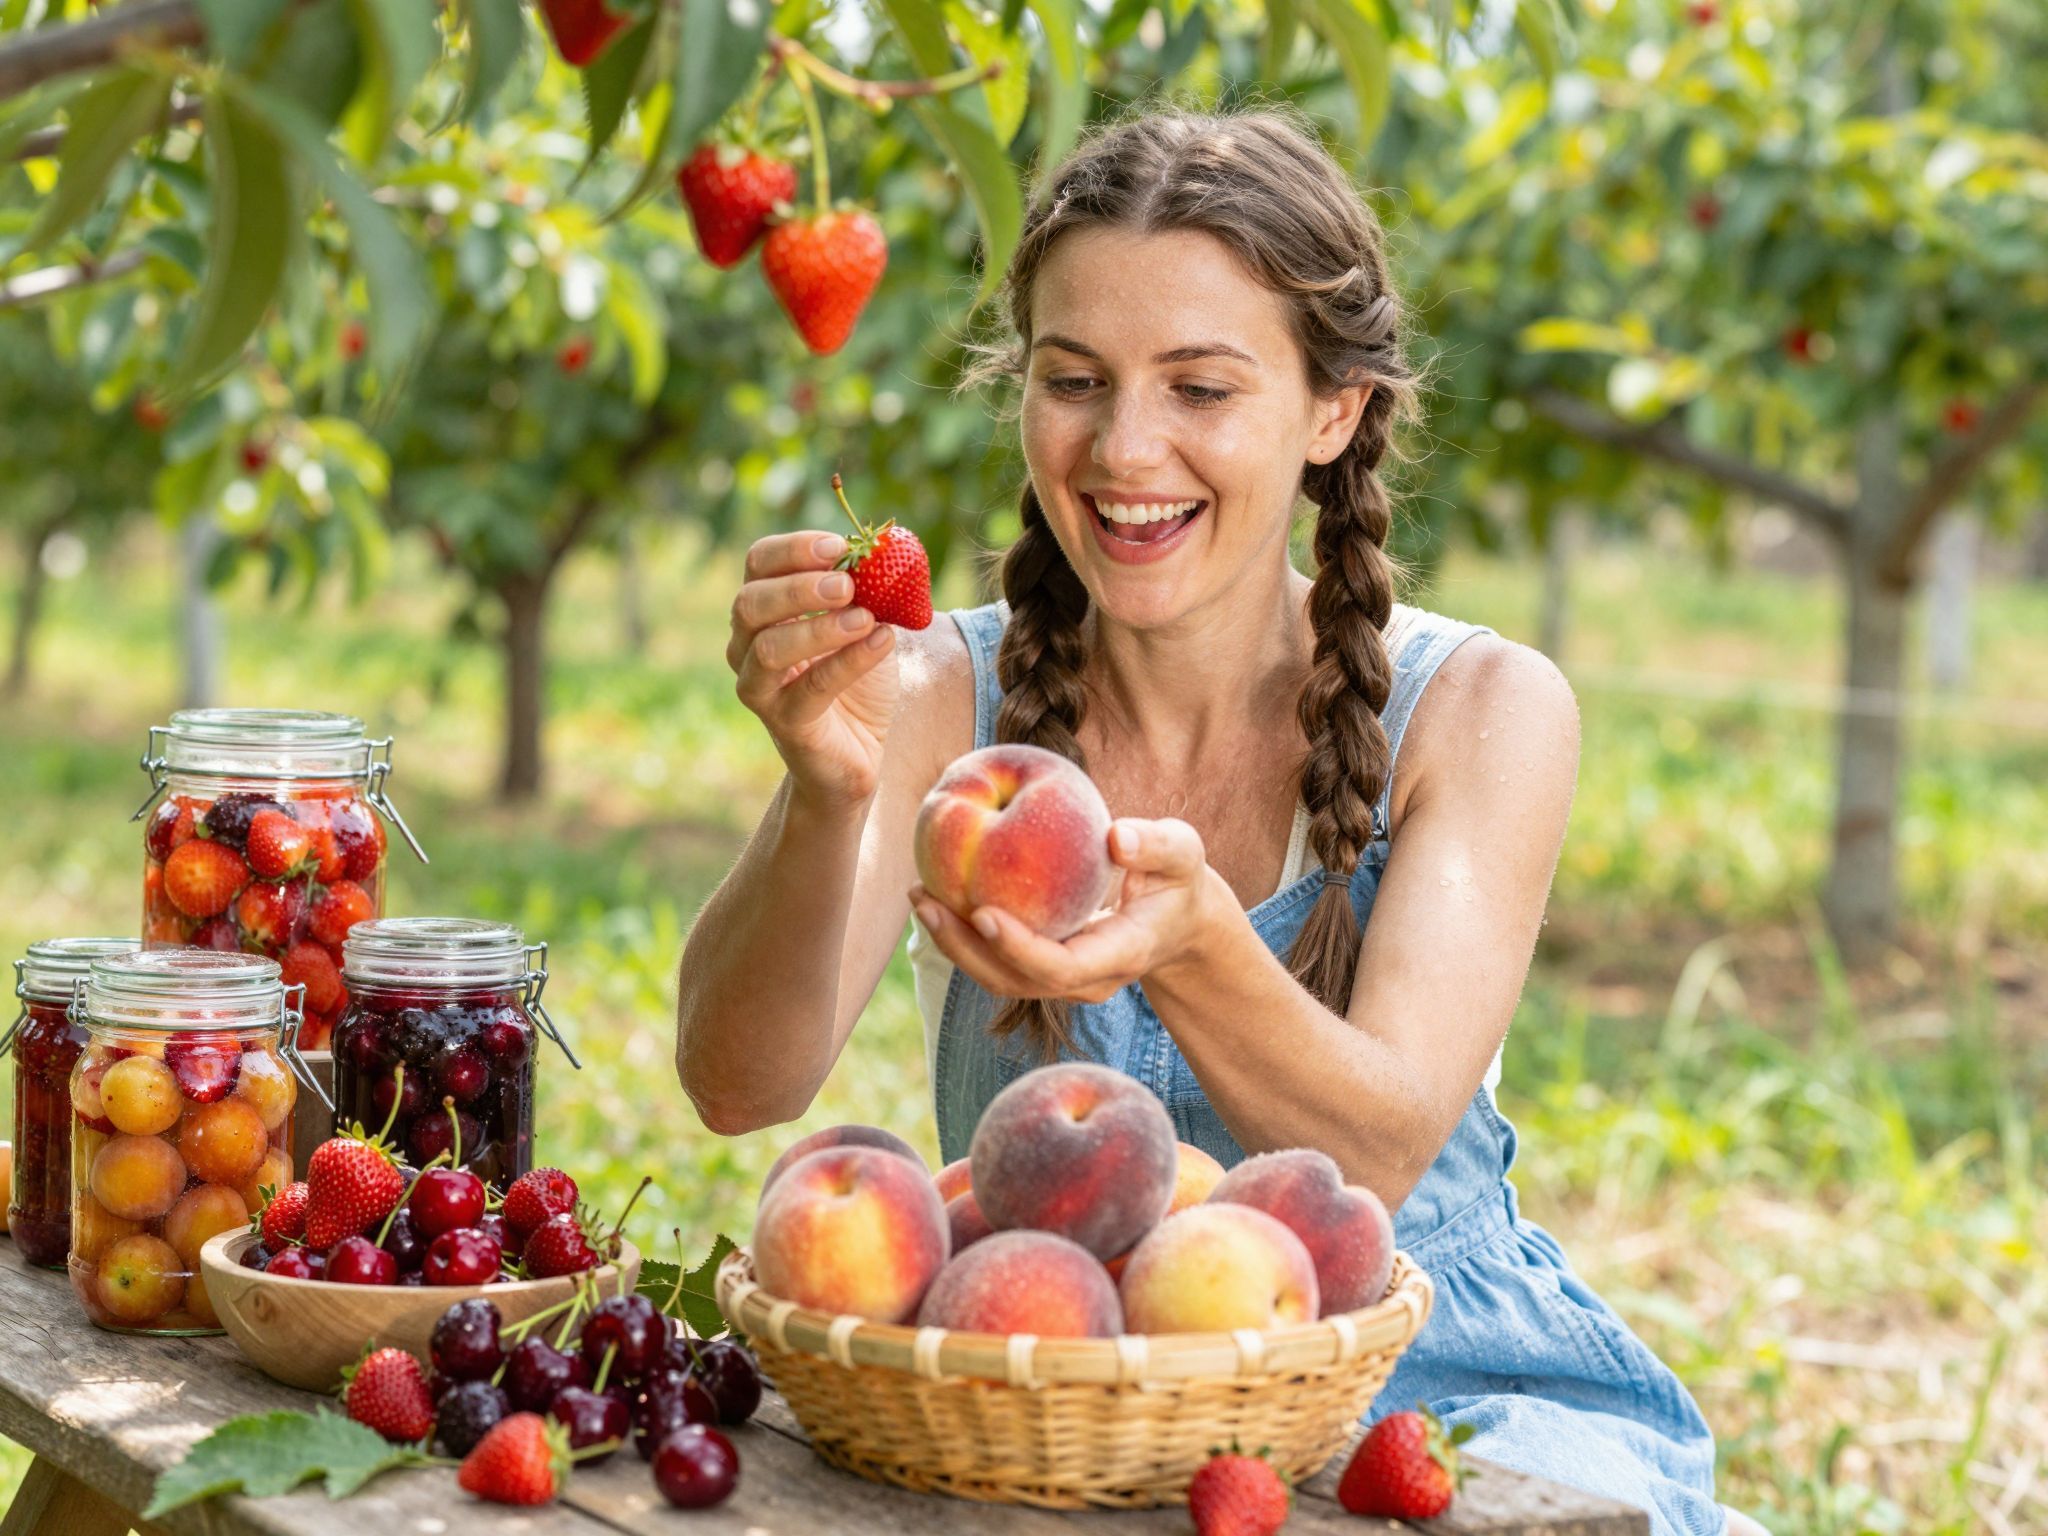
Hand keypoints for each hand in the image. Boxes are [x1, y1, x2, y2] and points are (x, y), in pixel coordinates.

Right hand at [727, 530, 898, 807]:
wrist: (859, 748)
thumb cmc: (855, 677)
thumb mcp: (867, 621)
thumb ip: (870, 589)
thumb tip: (889, 553)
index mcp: (763, 609)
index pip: (758, 564)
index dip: (793, 549)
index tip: (837, 546)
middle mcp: (746, 645)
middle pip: (751, 603)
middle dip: (798, 588)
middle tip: (846, 583)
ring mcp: (759, 687)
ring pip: (769, 648)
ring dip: (819, 628)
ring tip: (865, 617)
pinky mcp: (785, 722)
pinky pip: (812, 687)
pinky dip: (849, 661)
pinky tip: (882, 641)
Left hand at [909, 818, 1219, 1003]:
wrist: (1176, 920)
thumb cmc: (1177, 879)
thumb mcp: (1184, 853)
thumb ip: (1158, 844)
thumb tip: (1117, 837)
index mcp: (1121, 954)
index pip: (1062, 967)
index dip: (1018, 947)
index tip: (982, 910)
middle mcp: (1087, 980)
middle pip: (1015, 981)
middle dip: (965, 948)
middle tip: (926, 900)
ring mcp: (1063, 981)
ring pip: (998, 978)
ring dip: (954, 944)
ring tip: (920, 896)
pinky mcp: (1043, 968)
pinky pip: (996, 961)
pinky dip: (963, 934)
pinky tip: (937, 895)